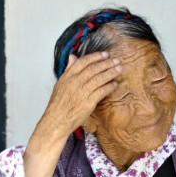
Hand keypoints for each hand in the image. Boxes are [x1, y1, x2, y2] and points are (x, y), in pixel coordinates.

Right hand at [23, 52, 121, 176]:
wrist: (56, 121)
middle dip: (106, 63)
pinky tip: (115, 84)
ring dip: (110, 73)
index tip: (105, 55)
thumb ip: (68, 70)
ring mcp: (82, 92)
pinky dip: (109, 86)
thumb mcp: (60, 84)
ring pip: (99, 78)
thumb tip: (73, 56)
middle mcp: (75, 82)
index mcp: (67, 76)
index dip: (96, 57)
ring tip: (119, 69)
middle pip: (94, 69)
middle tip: (116, 61)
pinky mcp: (88, 103)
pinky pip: (102, 91)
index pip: (83, 62)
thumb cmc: (58, 105)